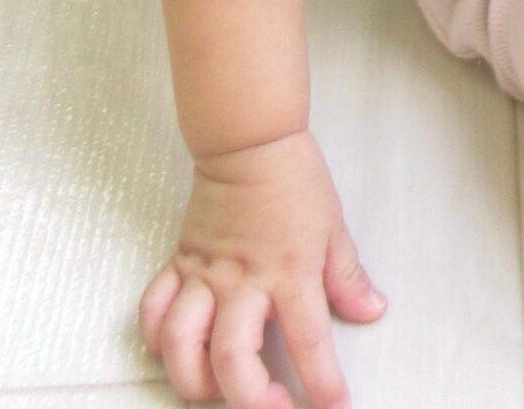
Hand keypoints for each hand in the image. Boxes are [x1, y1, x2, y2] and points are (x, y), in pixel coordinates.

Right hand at [141, 130, 384, 408]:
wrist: (249, 142)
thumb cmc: (292, 178)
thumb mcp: (333, 229)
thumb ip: (348, 278)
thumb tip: (370, 310)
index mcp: (289, 271)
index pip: (308, 341)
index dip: (322, 383)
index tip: (332, 406)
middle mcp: (243, 281)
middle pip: (233, 357)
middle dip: (249, 399)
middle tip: (273, 408)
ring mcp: (205, 275)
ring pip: (181, 343)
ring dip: (193, 380)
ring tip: (215, 391)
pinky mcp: (179, 265)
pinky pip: (153, 310)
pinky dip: (155, 340)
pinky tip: (171, 353)